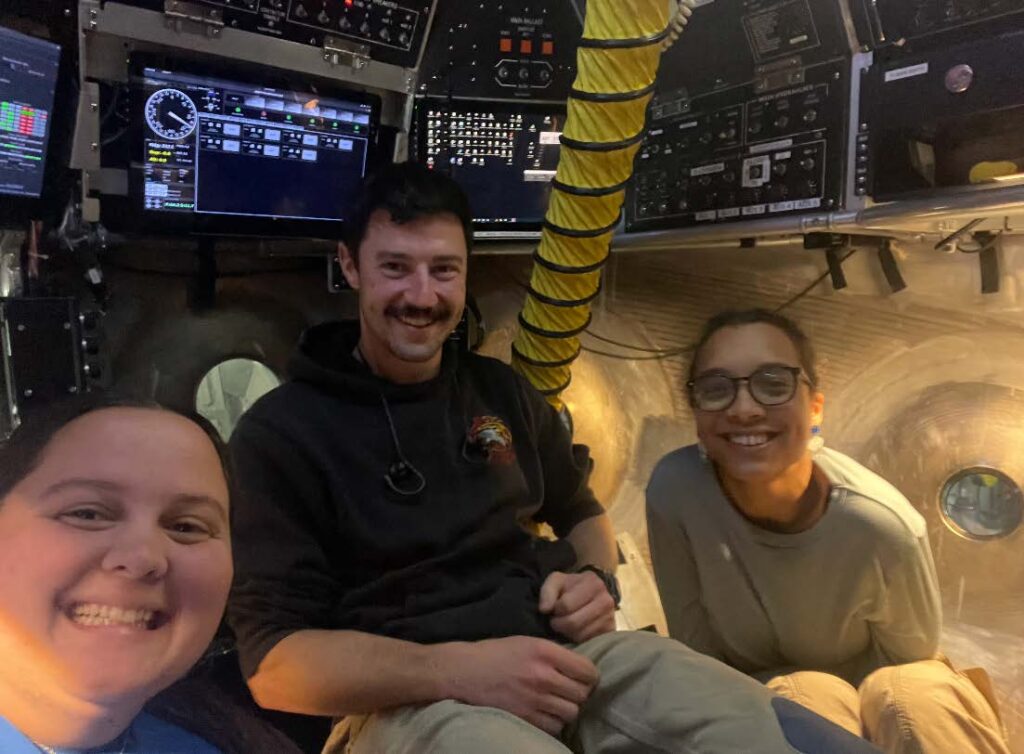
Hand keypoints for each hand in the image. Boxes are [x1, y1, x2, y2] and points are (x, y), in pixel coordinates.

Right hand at [441, 636, 598, 736]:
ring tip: (558, 703)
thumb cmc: (495, 653)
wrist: (464, 671)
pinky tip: (545, 714)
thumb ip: (554, 653)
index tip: (584, 677)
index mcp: (545, 652)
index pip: (587, 670)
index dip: (589, 676)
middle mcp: (543, 675)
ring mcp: (534, 699)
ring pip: (571, 713)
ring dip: (567, 709)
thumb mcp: (527, 642)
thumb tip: (578, 666)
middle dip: (579, 694)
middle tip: (570, 691)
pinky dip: (554, 722)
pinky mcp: (525, 717)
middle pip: (582, 694)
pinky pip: (554, 727)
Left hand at [538, 570, 615, 642]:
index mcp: (593, 583)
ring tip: (566, 623)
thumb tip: (544, 609)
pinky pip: (587, 641)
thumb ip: (547, 592)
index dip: (555, 609)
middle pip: (573, 622)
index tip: (555, 607)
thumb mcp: (556, 581)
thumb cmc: (570, 588)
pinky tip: (576, 629)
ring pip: (579, 635)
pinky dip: (577, 638)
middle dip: (559, 623)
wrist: (590, 594)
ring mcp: (610, 617)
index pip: (566, 605)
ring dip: (567, 632)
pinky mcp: (610, 632)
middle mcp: (606, 600)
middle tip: (557, 619)